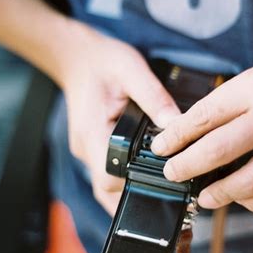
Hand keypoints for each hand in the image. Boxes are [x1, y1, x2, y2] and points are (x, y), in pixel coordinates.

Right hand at [57, 21, 179, 214]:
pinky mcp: (90, 145)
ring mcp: (85, 148)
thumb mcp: (132, 71)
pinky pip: (105, 170)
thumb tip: (177, 124)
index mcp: (93, 132)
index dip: (132, 189)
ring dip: (126, 191)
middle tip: (164, 197)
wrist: (76, 55)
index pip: (107, 179)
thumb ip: (154, 97)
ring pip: (103, 185)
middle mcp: (85, 146)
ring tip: (156, 190)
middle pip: (105, 190)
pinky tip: (140, 171)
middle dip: (132, 197)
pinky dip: (121, 177)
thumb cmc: (101, 61)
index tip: (158, 187)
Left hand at [151, 41, 252, 212]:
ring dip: (217, 193)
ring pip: (247, 182)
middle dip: (185, 166)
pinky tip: (240, 198)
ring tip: (202, 195)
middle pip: (218, 150)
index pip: (205, 115)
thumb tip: (191, 131)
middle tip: (171, 172)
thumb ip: (229, 101)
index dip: (176, 135)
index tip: (160, 147)